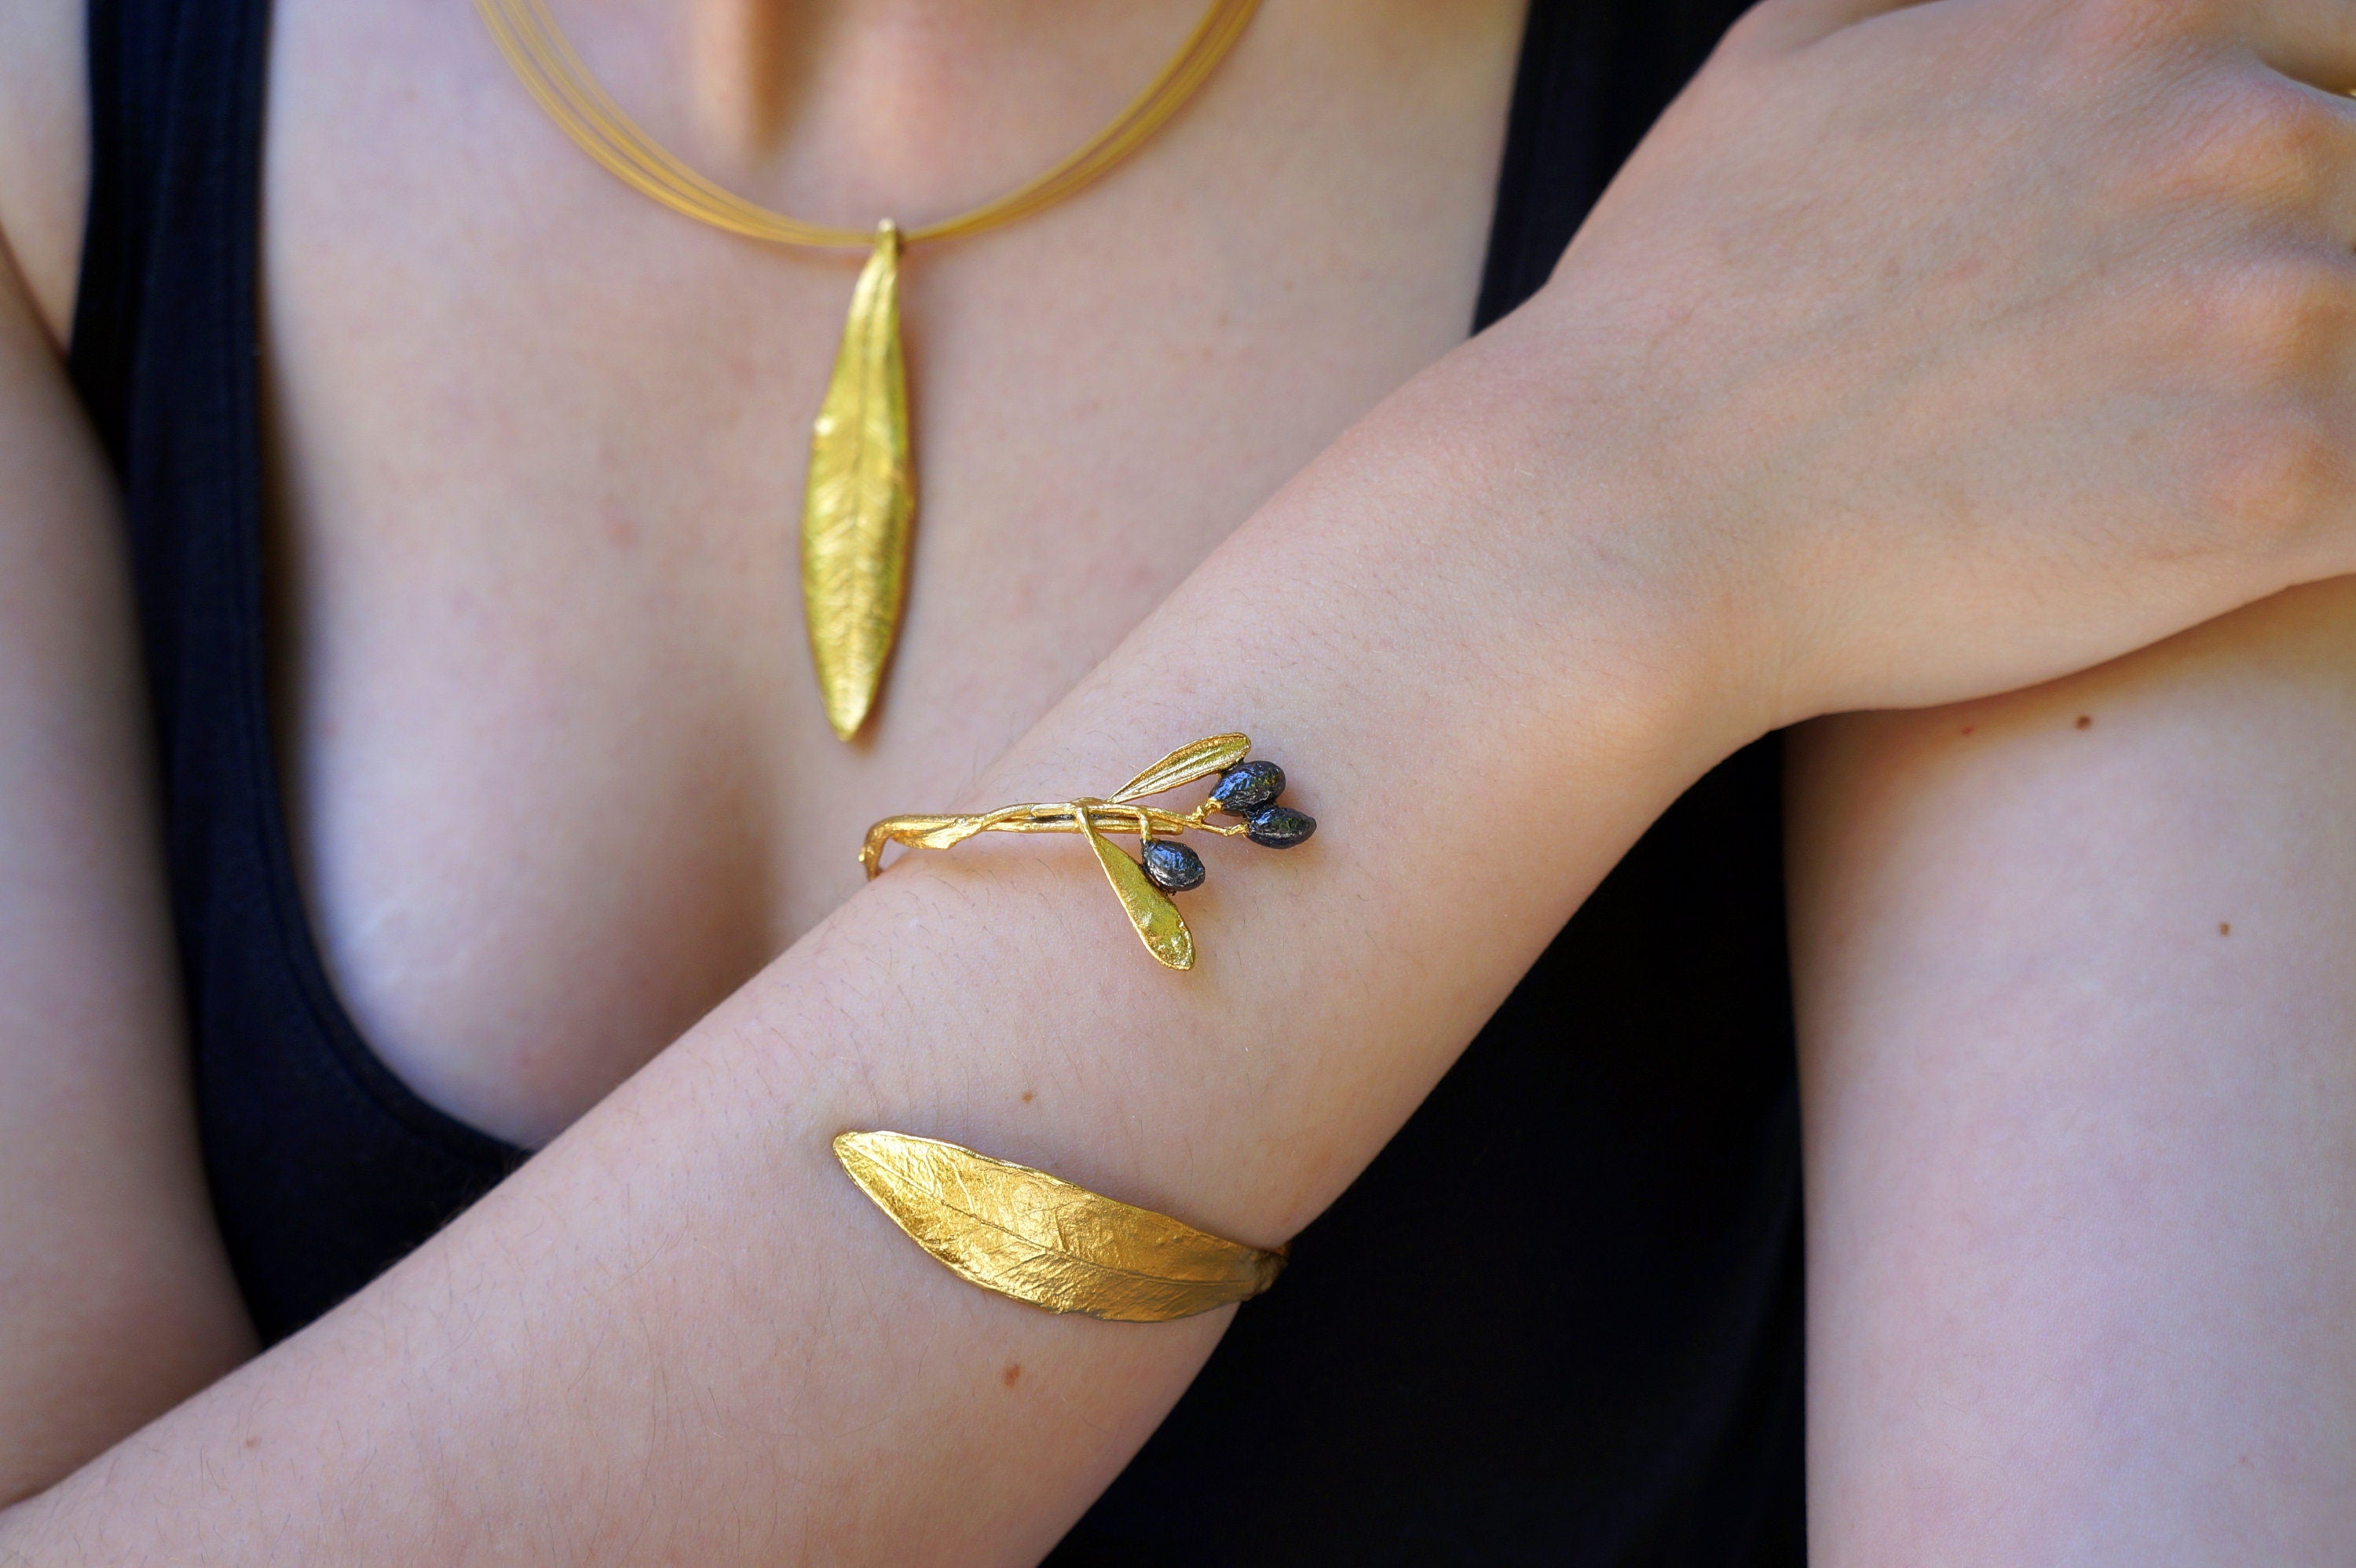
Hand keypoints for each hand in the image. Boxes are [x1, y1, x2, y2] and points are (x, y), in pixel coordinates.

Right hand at [1515, 0, 2355, 720]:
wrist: (1620, 516)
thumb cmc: (1674, 308)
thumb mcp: (1778, 57)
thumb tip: (1970, 5)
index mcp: (2137, 25)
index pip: (2350, 50)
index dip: (2316, 143)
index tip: (2243, 246)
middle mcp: (2238, 140)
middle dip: (2322, 282)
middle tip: (2207, 375)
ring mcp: (2274, 316)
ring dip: (2332, 402)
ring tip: (2229, 465)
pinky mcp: (2277, 495)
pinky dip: (2341, 519)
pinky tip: (2261, 543)